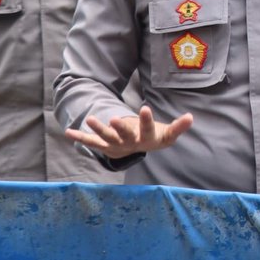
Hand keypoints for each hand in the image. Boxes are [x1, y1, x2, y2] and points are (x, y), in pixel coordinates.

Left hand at [65, 104, 192, 159]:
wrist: (138, 150)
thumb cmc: (154, 137)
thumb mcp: (167, 134)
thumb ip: (178, 127)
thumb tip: (191, 117)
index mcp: (145, 139)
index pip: (147, 130)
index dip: (146, 121)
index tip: (145, 108)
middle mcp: (129, 144)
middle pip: (124, 136)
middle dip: (119, 128)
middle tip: (115, 119)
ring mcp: (114, 145)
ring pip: (105, 138)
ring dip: (97, 129)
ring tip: (90, 118)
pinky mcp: (103, 145)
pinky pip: (90, 142)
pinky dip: (80, 137)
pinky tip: (68, 131)